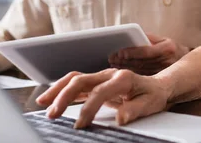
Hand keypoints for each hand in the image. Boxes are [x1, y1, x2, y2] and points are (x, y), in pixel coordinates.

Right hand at [35, 69, 169, 126]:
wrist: (157, 85)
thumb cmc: (154, 95)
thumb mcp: (150, 104)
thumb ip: (135, 110)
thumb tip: (121, 118)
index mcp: (123, 78)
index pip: (99, 92)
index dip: (88, 108)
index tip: (80, 125)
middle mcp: (110, 74)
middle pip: (81, 80)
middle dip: (64, 96)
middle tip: (53, 114)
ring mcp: (102, 77)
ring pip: (74, 79)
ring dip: (58, 90)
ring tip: (43, 104)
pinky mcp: (96, 82)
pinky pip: (76, 84)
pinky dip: (61, 90)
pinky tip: (50, 100)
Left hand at [108, 34, 189, 74]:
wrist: (187, 62)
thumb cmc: (172, 48)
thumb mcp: (164, 39)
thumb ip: (149, 38)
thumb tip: (133, 37)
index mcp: (167, 49)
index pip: (147, 51)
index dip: (133, 52)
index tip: (121, 51)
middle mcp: (165, 62)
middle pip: (141, 62)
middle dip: (124, 60)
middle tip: (112, 57)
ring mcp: (162, 73)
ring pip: (140, 70)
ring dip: (124, 67)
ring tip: (113, 63)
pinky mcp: (158, 80)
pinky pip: (141, 77)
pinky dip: (130, 73)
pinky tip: (120, 71)